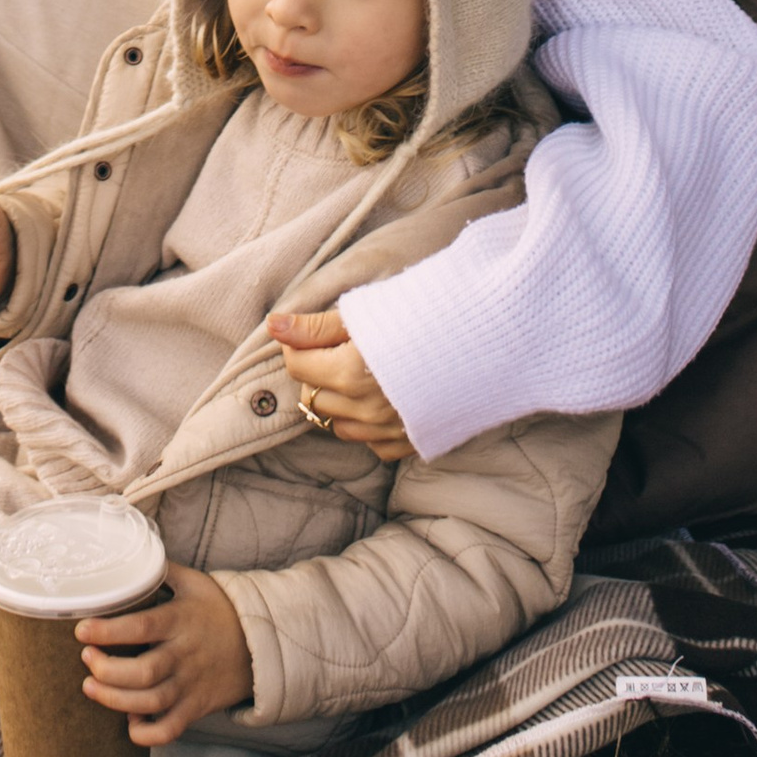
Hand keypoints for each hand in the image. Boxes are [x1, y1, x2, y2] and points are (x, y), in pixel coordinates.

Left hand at [78, 567, 252, 747]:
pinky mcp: (196, 708)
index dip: (109, 631)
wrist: (258, 644)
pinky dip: (148, 734)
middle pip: (144, 672)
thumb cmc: (218, 608)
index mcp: (181, 620)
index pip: (143, 626)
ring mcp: (191, 684)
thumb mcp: (194, 582)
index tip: (81, 630)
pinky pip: (171, 730)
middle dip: (107, 670)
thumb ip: (161, 570)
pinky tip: (129, 724)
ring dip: (116, 700)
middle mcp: (185, 654)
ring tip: (90, 687)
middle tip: (86, 659)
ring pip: (151, 702)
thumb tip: (128, 555)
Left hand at [266, 305, 414, 461]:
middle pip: (315, 395)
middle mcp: (365, 409)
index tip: (309, 331)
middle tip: (338, 347)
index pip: (297, 365)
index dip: (297, 345)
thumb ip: (315, 326)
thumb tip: (273, 326)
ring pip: (338, 423)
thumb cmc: (424, 316)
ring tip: (359, 372)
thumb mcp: (366, 313)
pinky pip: (370, 443)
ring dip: (339, 400)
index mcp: (350, 372)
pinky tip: (380, 399)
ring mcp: (387, 430)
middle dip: (317, 372)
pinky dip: (367, 425)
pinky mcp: (408, 443)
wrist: (483, 341)